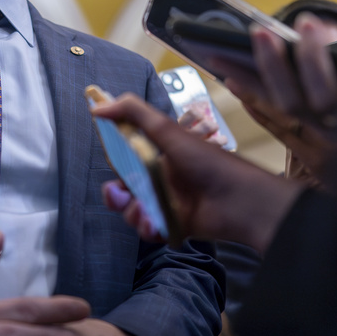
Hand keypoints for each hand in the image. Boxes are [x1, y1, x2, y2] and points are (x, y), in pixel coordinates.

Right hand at [92, 95, 302, 254]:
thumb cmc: (207, 161)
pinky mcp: (172, 225)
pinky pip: (148, 230)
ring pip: (133, 212)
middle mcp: (160, 178)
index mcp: (158, 155)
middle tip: (120, 196)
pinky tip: (156, 224)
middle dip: (117, 195)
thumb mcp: (167, 129)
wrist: (238, 199)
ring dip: (134, 213)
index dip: (113, 165)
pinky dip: (149, 228)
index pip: (124, 160)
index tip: (109, 166)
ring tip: (147, 213)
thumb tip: (97, 106)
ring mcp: (166, 203)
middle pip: (124, 190)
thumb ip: (133, 112)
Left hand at [213, 14, 336, 187]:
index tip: (307, 23)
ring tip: (223, 56)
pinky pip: (275, 128)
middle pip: (294, 102)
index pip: (330, 86)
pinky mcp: (310, 158)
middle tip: (259, 32)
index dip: (315, 55)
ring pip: (278, 114)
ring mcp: (322, 152)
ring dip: (248, 83)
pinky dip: (254, 103)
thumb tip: (316, 30)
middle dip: (274, 65)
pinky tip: (234, 81)